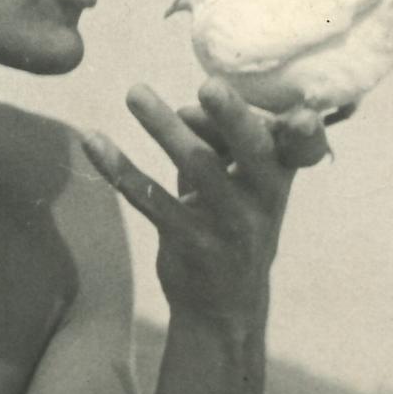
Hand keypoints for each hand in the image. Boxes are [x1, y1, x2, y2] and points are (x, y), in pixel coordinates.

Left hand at [81, 81, 327, 339]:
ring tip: (136, 93)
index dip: (300, 124)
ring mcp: (229, 224)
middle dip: (233, 117)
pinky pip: (151, 200)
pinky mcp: (191, 243)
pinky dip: (120, 167)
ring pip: (198, 167)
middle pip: (253, 151)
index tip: (294, 105)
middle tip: (210, 85)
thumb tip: (183, 109)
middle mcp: (262, 199)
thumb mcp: (236, 185)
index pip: (294, 142)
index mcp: (280, 176)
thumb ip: (217, 144)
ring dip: (163, 127)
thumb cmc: (228, 226)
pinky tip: (92, 140)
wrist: (223, 308)